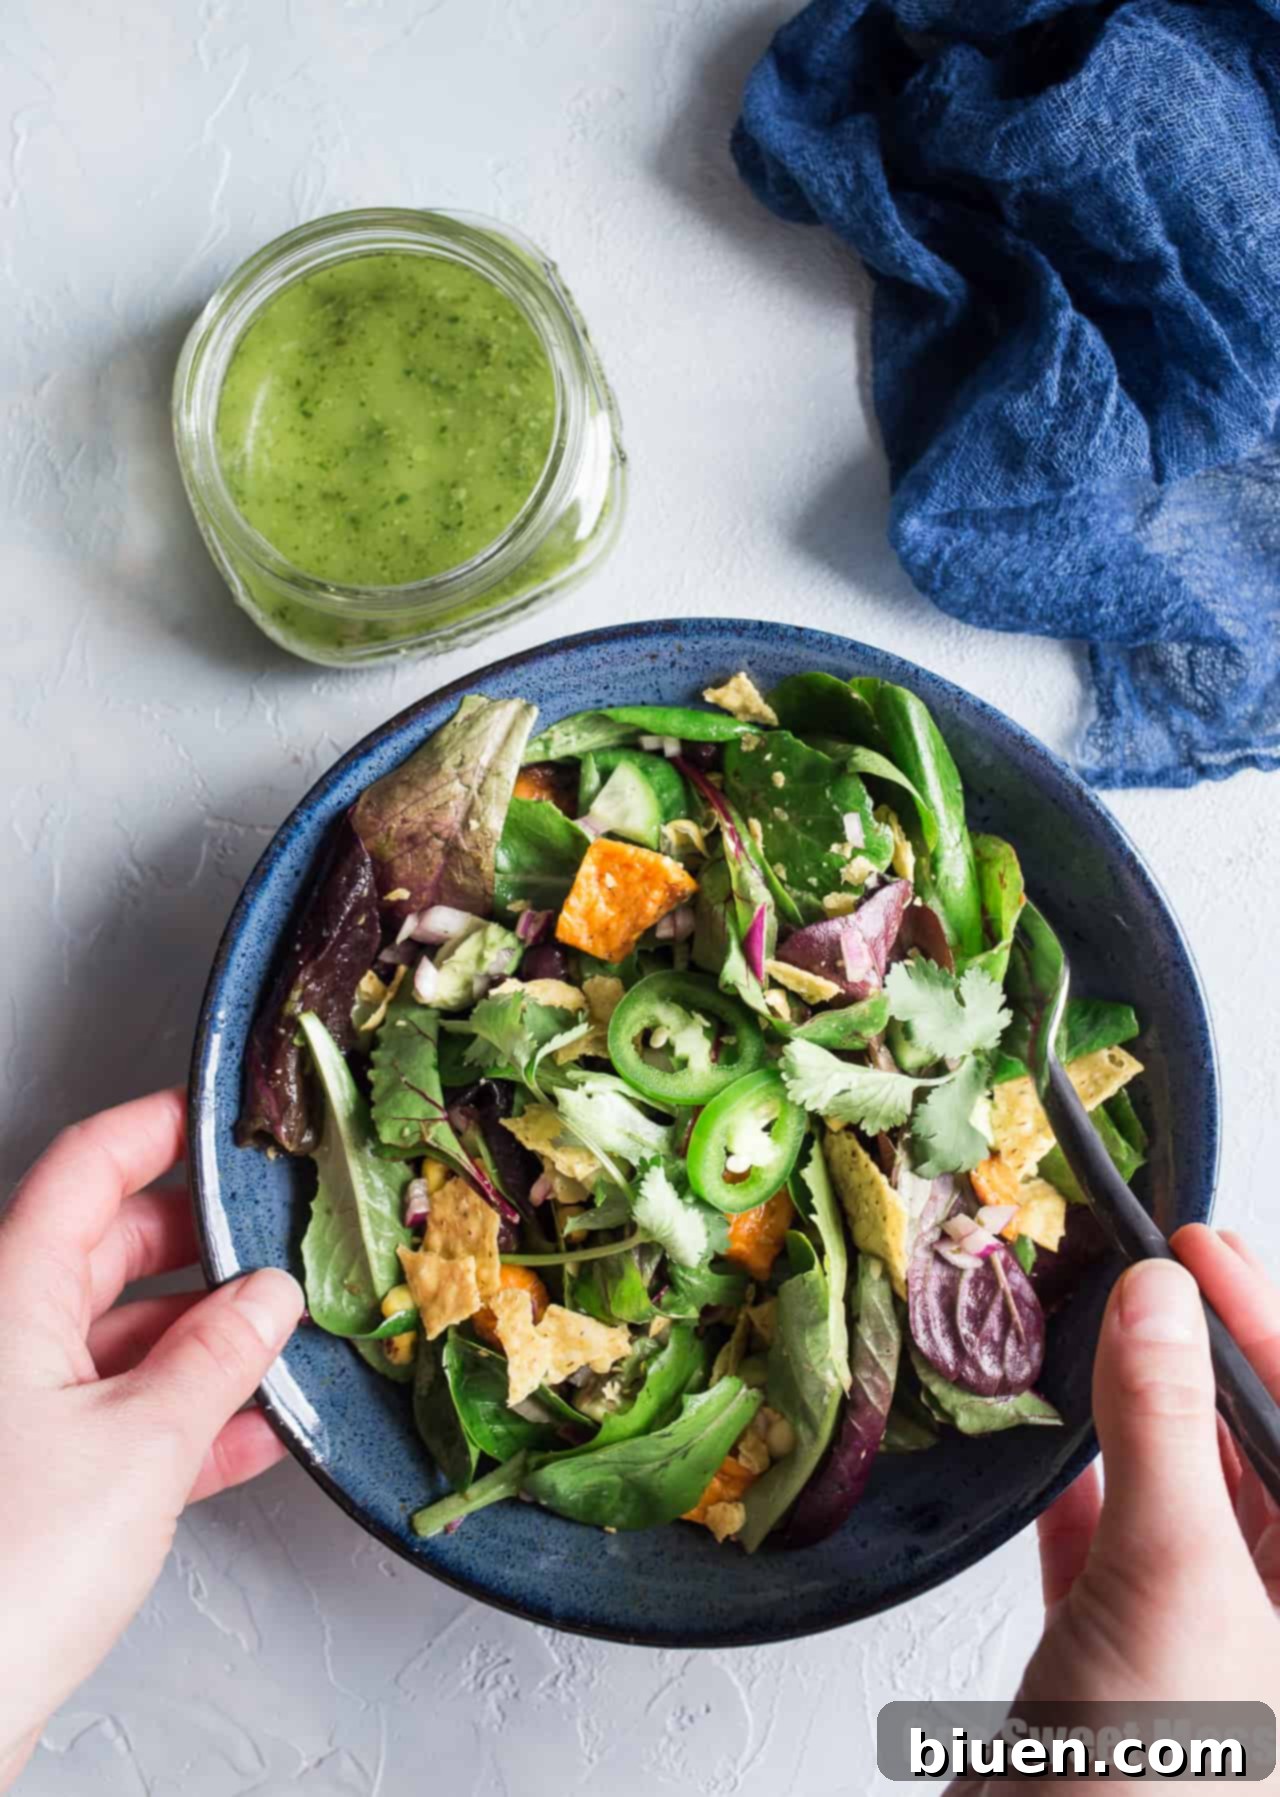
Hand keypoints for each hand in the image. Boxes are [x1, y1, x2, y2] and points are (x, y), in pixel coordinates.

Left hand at [0, 1090, 302, 1789]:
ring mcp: (16, 1409)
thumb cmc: (6, 1573)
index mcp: (10, 1295)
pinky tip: (248, 1432)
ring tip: (282, 1343)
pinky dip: (184, 1415)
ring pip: (121, 1336)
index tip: (216, 1116)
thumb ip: (218, 1358)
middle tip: (278, 1241)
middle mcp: (4, 1338)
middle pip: (110, 1248)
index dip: (154, 1128)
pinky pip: (118, 1415)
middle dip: (202, 1246)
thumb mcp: (144, 1442)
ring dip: (203, 1340)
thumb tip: (269, 1298)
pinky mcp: (31, 1479)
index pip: (86, 1169)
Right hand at [1023, 1226, 1278, 1707]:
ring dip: (1129, 1401)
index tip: (1194, 1244)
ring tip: (1093, 1320)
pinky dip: (1070, 1473)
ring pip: (1168, 1478)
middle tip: (1150, 1261)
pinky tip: (1044, 1430)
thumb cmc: (1164, 1777)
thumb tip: (1156, 1299)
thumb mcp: (1177, 1576)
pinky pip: (1097, 1533)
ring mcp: (1188, 1624)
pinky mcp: (1106, 1648)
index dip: (1256, 1316)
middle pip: (1242, 1435)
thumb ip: (1163, 1427)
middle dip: (1196, 1344)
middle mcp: (1268, 1598)